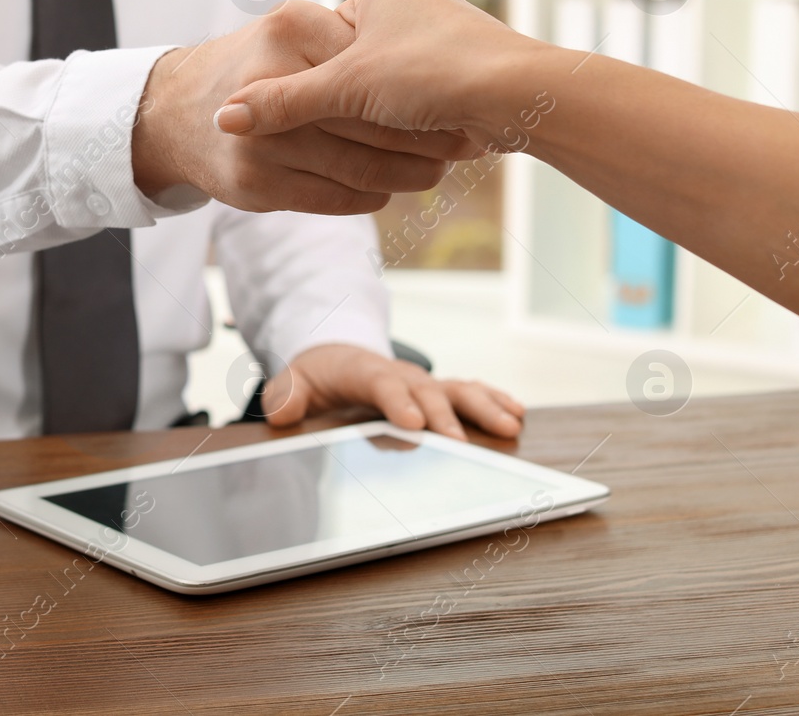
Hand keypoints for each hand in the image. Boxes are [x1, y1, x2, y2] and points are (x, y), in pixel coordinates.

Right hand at [132, 0, 474, 214]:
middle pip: (368, 120)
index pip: (370, 69)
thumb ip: (347, 42)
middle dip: (419, 139)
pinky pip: (330, 197)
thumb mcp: (295, 35)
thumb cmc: (253, 66)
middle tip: (457, 149)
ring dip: (403, 174)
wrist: (171, 112)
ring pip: (355, 165)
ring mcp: (258, 138)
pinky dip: (366, 196)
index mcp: (291, 25)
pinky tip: (385, 190)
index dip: (416, 91)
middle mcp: (270, 78)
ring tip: (434, 174)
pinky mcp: (252, 184)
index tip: (454, 106)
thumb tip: (423, 57)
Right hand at [212, 0, 536, 149]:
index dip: (308, 81)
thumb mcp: (346, 89)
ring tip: (359, 155)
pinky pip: (416, 109)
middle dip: (344, 109)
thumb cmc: (435, 75)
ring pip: (386, 93)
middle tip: (312, 142)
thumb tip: (222, 119)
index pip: (324, 41)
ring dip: (378, 127)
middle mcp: (413, 7)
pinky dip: (406, 135)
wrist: (525, 97)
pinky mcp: (462, 78)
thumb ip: (282, 103)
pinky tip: (397, 161)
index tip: (286, 115)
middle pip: (354, 69)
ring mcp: (439, 41)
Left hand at [262, 343, 524, 440]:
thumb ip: (285, 395)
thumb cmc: (317, 376)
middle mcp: (400, 375)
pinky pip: (468, 392)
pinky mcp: (435, 393)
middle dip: (446, 415)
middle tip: (461, 442)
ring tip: (510, 424)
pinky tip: (516, 413)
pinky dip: (493, 399)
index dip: (398, 402)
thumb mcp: (292, 382)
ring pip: (456, 389)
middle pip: (426, 390)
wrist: (336, 356)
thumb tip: (281, 411)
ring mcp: (421, 383)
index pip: (382, 385)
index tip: (414, 423)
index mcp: (363, 373)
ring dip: (484, 405)